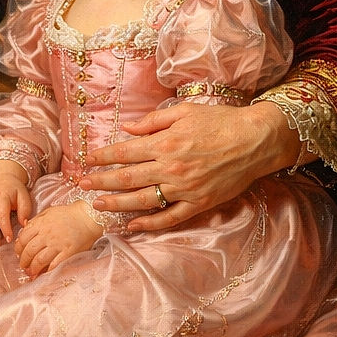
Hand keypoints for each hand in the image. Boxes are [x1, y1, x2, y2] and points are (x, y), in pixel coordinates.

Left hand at [14, 202, 101, 276]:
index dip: (18, 249)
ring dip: (33, 269)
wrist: (87, 217)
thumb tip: (23, 233)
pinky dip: (47, 271)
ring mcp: (57, 244)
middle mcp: (46, 234)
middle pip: (29, 251)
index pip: (23, 239)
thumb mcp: (48, 212)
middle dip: (24, 261)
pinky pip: (54, 265)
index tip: (19, 254)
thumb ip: (35, 222)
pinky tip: (44, 274)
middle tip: (24, 266)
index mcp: (40, 224)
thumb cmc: (67, 214)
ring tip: (32, 272)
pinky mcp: (68, 252)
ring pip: (39, 260)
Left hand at [78, 101, 299, 230]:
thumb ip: (153, 121)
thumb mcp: (184, 111)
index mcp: (165, 143)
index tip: (86, 160)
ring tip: (98, 205)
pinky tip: (132, 226)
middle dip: (101, 181)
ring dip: (117, 203)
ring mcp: (185, 189)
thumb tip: (128, 129)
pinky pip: (170, 218)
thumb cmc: (219, 121)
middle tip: (82, 185)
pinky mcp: (200, 204)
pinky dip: (150, 224)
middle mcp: (171, 168)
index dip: (103, 157)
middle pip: (128, 178)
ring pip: (144, 200)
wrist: (255, 140)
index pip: (125, 152)